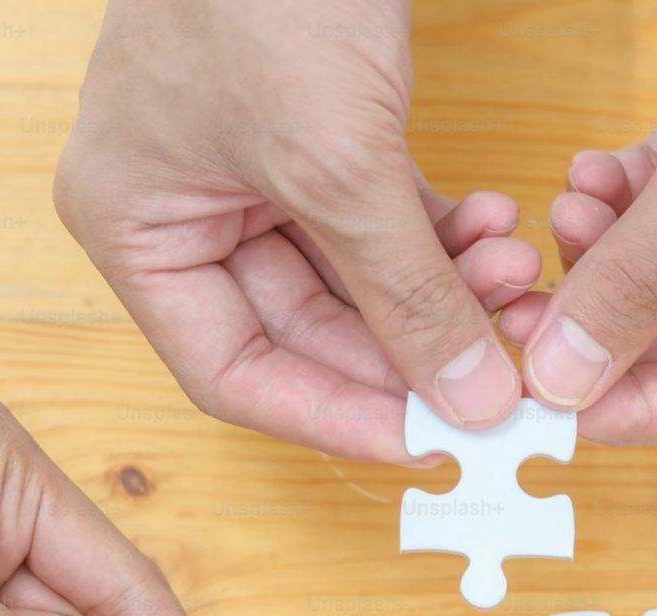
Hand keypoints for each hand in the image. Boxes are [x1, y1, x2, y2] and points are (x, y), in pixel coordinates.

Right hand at [56, 0, 540, 460]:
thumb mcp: (339, 163)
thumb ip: (406, 294)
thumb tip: (469, 405)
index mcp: (135, 224)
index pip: (236, 373)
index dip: (338, 418)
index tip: (436, 446)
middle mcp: (179, 205)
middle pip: (306, 331)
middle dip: (413, 345)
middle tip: (506, 368)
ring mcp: (244, 165)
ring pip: (356, 276)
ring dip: (442, 289)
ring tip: (521, 280)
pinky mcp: (311, 128)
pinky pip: (381, 219)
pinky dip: (442, 235)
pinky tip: (501, 233)